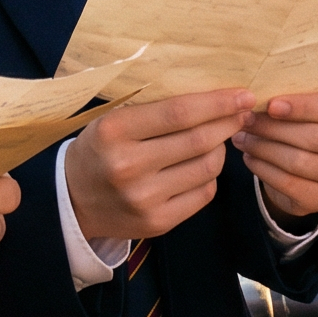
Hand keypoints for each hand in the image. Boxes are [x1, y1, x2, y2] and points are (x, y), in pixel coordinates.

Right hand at [65, 89, 252, 241]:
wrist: (73, 201)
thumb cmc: (100, 149)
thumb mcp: (114, 120)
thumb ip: (156, 109)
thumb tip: (213, 96)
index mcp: (115, 131)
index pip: (179, 113)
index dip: (217, 103)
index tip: (242, 94)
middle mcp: (129, 166)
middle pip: (198, 140)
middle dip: (229, 122)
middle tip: (244, 111)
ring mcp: (144, 199)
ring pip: (207, 168)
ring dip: (222, 148)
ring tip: (220, 137)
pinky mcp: (157, 222)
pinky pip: (203, 194)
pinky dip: (211, 175)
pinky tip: (204, 164)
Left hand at [236, 90, 317, 224]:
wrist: (309, 161)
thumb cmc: (306, 119)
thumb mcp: (308, 102)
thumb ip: (293, 95)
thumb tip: (258, 93)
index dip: (302, 107)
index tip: (271, 104)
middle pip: (313, 137)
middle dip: (273, 128)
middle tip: (245, 119)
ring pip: (298, 161)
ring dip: (263, 148)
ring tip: (241, 137)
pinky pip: (288, 183)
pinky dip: (263, 169)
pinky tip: (249, 157)